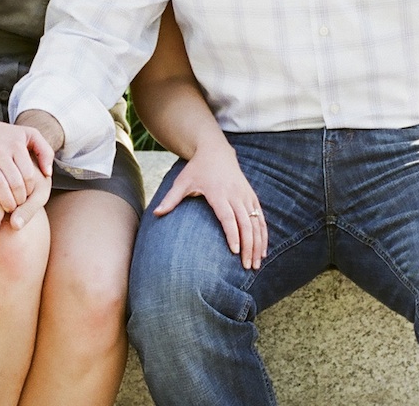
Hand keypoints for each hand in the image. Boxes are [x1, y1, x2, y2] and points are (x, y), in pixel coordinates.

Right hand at [0, 118, 53, 218]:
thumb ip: (45, 151)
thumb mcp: (29, 135)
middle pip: (15, 181)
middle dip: (20, 198)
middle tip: (19, 205)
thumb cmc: (7, 135)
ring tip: (9, 209)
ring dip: (6, 202)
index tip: (29, 195)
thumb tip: (48, 174)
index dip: (30, 189)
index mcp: (16, 144)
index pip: (28, 173)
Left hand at [153, 140, 267, 269]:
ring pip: (256, 222)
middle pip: (246, 223)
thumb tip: (155, 213)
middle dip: (248, 246)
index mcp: (218, 192)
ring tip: (256, 264)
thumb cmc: (197, 168)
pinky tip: (262, 250)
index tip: (235, 252)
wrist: (216, 151)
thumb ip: (171, 198)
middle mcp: (234, 194)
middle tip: (247, 267)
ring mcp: (245, 195)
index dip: (233, 234)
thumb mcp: (182, 181)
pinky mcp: (251, 196)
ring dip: (258, 243)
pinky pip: (261, 217)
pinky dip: (263, 234)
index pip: (228, 217)